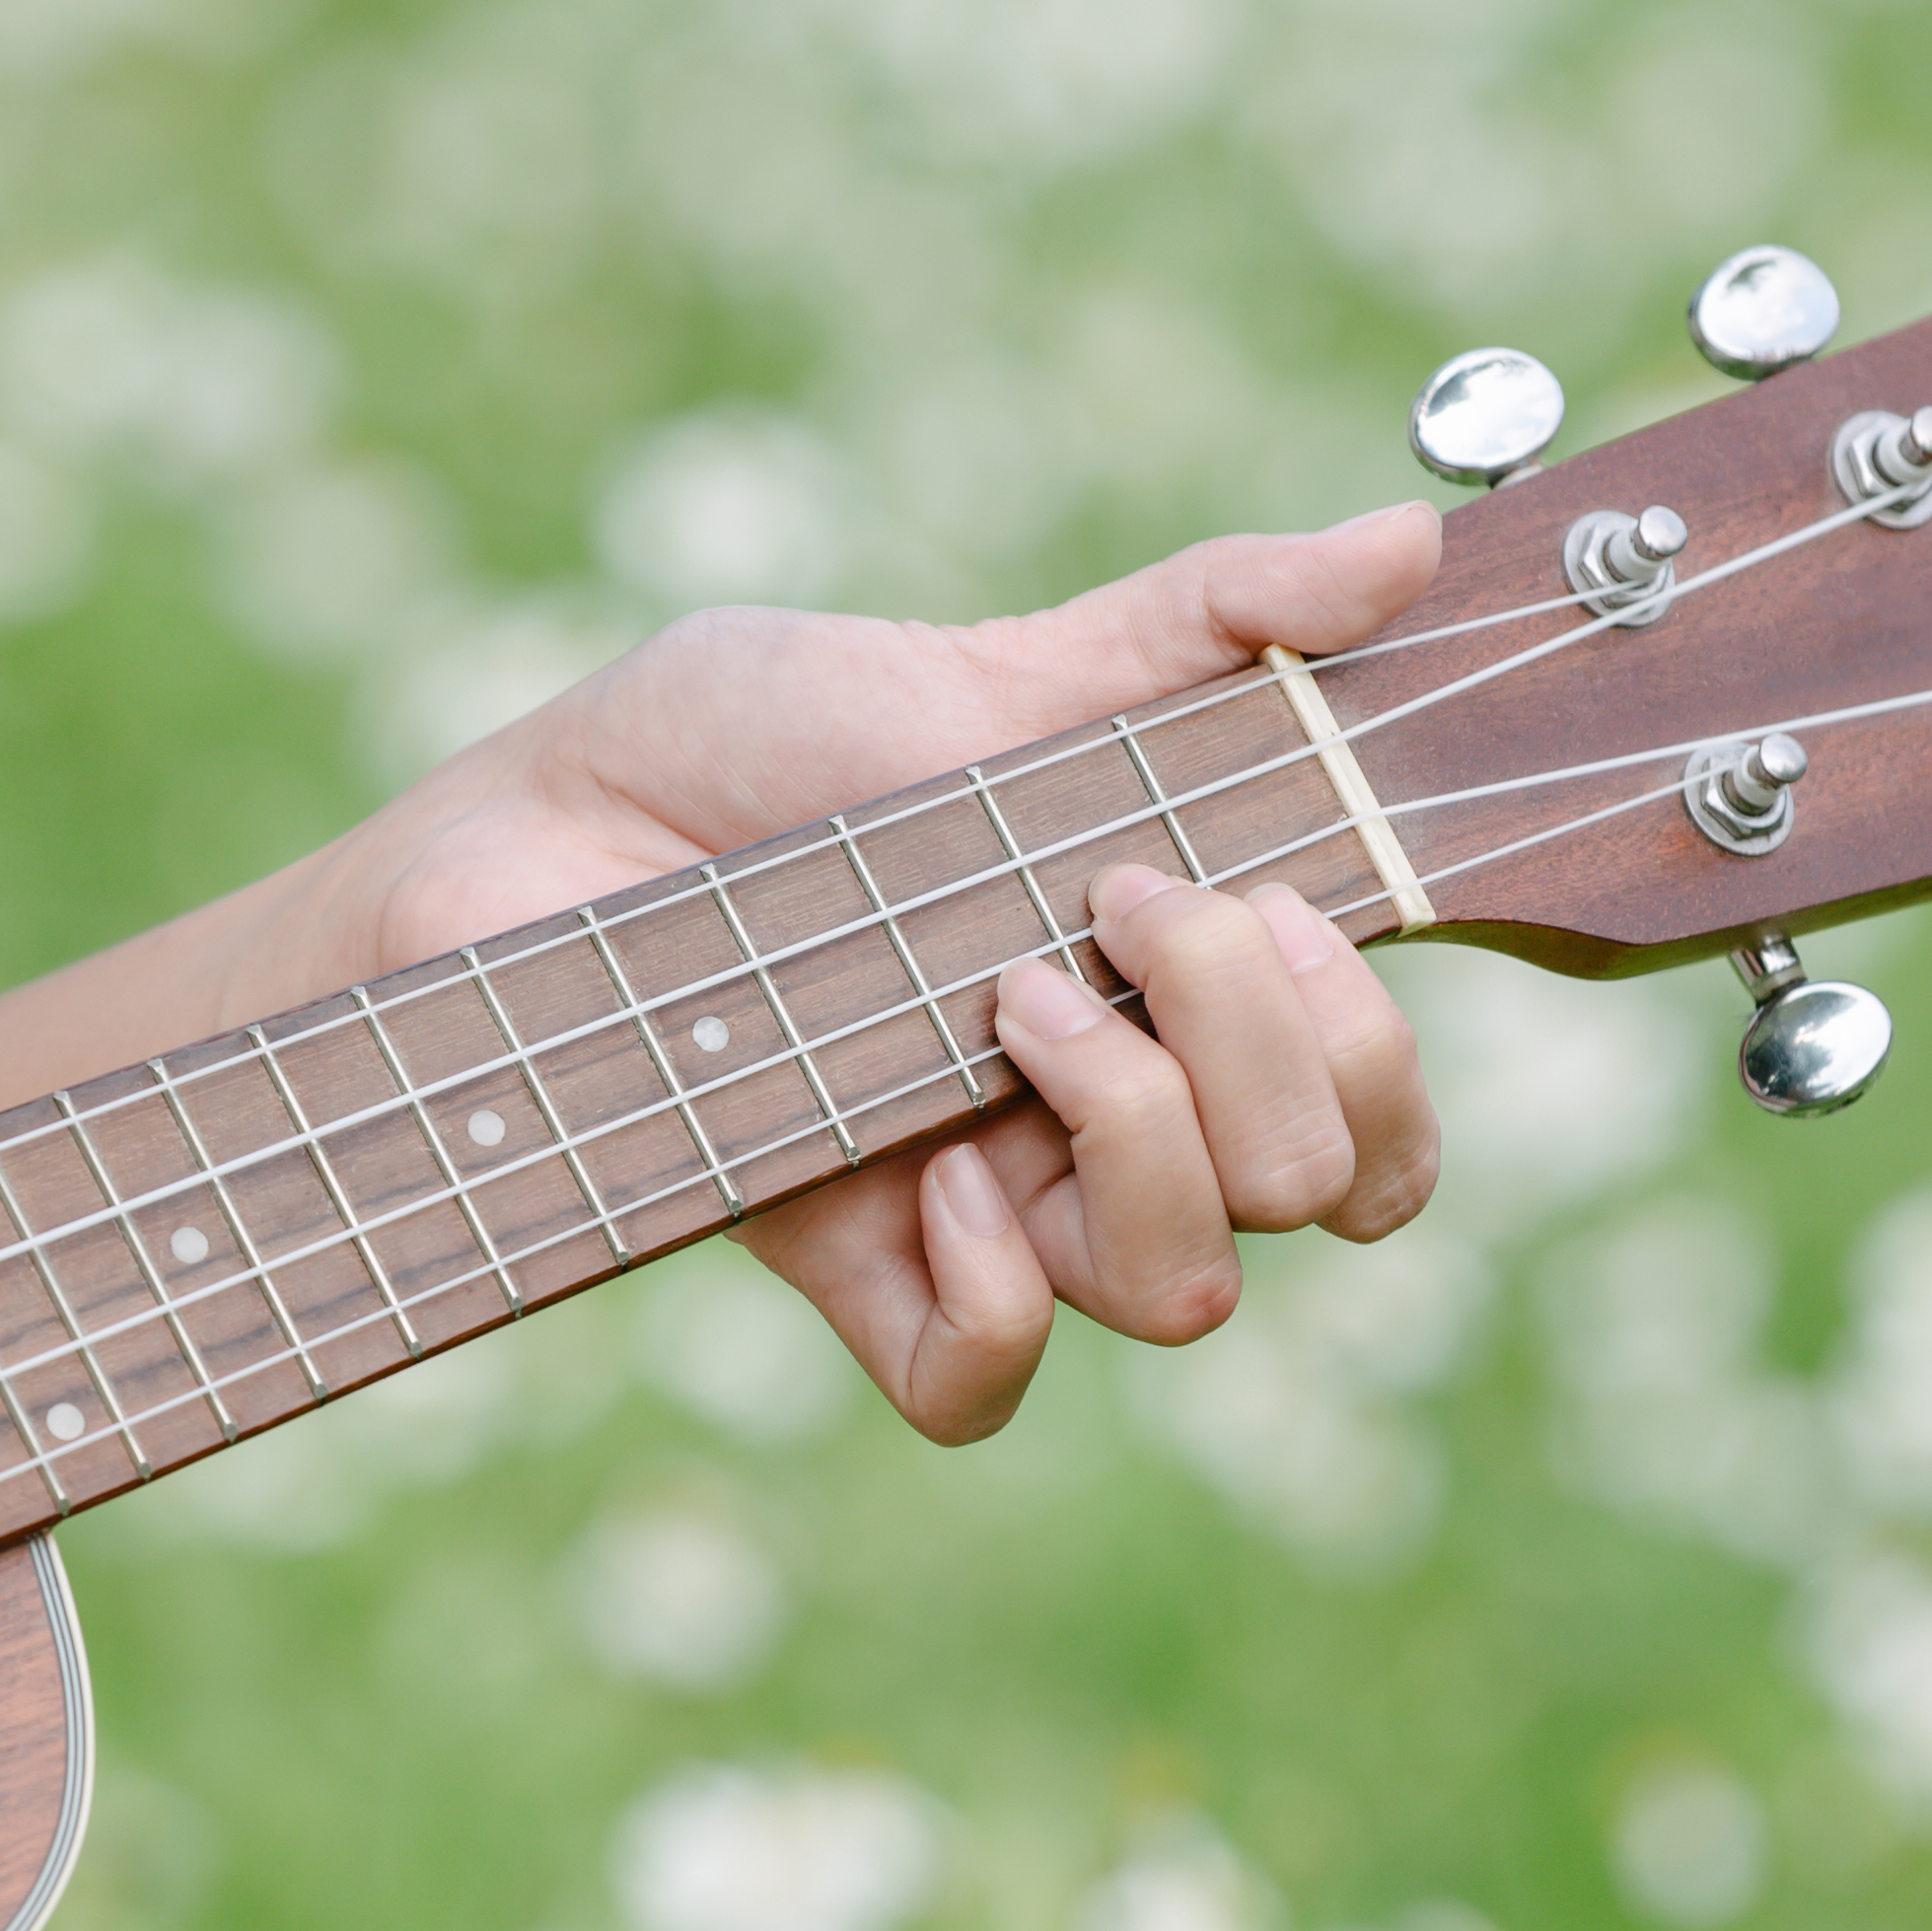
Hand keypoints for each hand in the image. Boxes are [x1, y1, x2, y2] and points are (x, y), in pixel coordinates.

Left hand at [333, 503, 1451, 1439]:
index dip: (1377, 1037)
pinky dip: (995, 1296)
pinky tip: (943, 1178)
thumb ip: (1206, 617)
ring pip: (1186, 1291)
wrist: (523, 819)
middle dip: (1263, 1038)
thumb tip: (1408, 546)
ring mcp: (978, 1205)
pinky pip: (978, 1385)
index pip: (1375, 1112)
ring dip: (1141, 1131)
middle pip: (1316, 1186)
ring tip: (1007, 997)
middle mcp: (1098, 1117)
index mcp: (1166, 997)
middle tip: (1117, 903)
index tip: (1267, 893)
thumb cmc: (737, 744)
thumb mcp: (982, 658)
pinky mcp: (838, 1267)